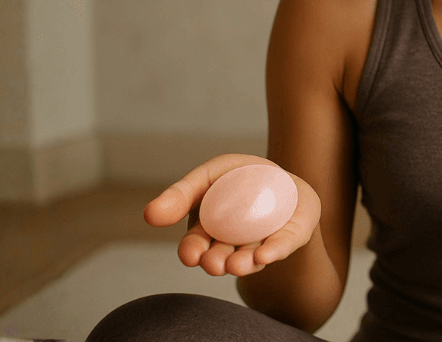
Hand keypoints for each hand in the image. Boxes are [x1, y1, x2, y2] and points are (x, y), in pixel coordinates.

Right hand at [143, 153, 321, 276]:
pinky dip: (275, 249)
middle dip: (216, 262)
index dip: (192, 251)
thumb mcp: (208, 176)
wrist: (284, 177)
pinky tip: (266, 254)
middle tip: (215, 265)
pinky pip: (283, 244)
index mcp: (210, 230)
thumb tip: (149, 216)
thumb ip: (181, 194)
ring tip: (237, 265)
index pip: (196, 244)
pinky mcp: (292, 236)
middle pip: (222, 256)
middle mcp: (235, 243)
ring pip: (251, 256)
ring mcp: (264, 241)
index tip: (190, 255)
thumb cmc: (239, 176)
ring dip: (243, 262)